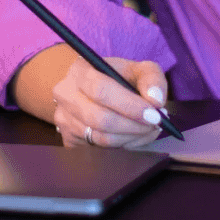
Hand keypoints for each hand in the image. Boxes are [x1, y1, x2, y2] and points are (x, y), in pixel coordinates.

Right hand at [11, 43, 170, 149]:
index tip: (154, 115)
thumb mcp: (137, 69)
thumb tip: (156, 100)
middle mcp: (65, 94)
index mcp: (80, 70)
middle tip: (156, 126)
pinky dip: (122, 146)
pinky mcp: (68, 139)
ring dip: (131, 138)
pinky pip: (98, 149)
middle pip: (100, 119)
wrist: (92, 90)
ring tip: (148, 130)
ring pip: (101, 138)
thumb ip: (152, 79)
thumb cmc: (118, 78)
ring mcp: (63, 118)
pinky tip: (133, 136)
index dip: (130, 106)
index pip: (102, 90)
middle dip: (133, 126)